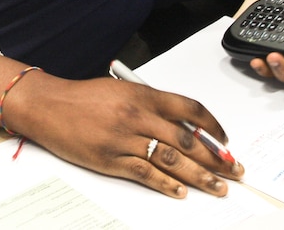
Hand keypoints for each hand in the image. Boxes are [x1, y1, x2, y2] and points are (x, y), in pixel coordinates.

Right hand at [3, 72, 244, 198]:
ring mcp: (125, 139)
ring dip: (198, 175)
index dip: (212, 125)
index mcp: (143, 95)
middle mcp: (138, 115)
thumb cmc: (85, 97)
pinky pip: (146, 173)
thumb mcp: (121, 91)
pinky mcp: (111, 159)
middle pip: (186, 138)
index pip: (188, 108)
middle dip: (214, 157)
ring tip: (217, 187)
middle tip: (233, 170)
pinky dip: (166, 184)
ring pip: (171, 159)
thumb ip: (150, 105)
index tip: (225, 140)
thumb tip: (181, 125)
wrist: (50, 105)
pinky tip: (181, 192)